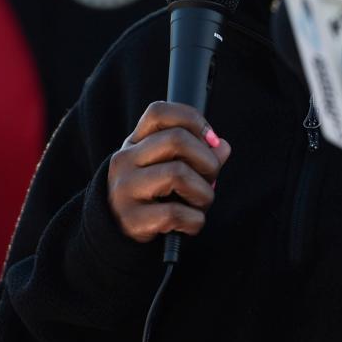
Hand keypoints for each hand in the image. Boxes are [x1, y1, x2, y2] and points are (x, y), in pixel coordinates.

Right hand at [108, 102, 230, 242]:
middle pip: (177, 140)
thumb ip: (198, 154)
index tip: (212, 140)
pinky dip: (195, 220)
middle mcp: (125, 160)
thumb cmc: (153, 194)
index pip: (159, 112)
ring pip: (178, 174)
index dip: (193, 119)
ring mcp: (125, 189)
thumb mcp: (169, 167)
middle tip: (210, 178)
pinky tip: (191, 223)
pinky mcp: (132, 219)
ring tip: (200, 203)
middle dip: (207, 160)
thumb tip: (222, 147)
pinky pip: (175, 213)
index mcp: (135, 142)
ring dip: (204, 193)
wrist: (119, 229)